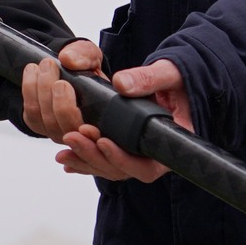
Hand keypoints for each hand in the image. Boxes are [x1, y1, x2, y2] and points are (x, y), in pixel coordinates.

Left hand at [24, 50, 192, 183]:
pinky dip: (83, 159)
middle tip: (74, 136)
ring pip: (109, 168)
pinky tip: (66, 155)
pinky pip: (103, 161)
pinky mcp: (124, 149)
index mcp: (172, 141)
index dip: (122, 158)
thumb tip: (121, 84)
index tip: (102, 141)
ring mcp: (137, 155)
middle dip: (94, 155)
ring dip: (85, 158)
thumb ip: (148, 78)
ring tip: (67, 141)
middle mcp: (154, 155)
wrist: (176, 83)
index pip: (147, 166)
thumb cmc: (179, 80)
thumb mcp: (169, 74)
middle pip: (122, 170)